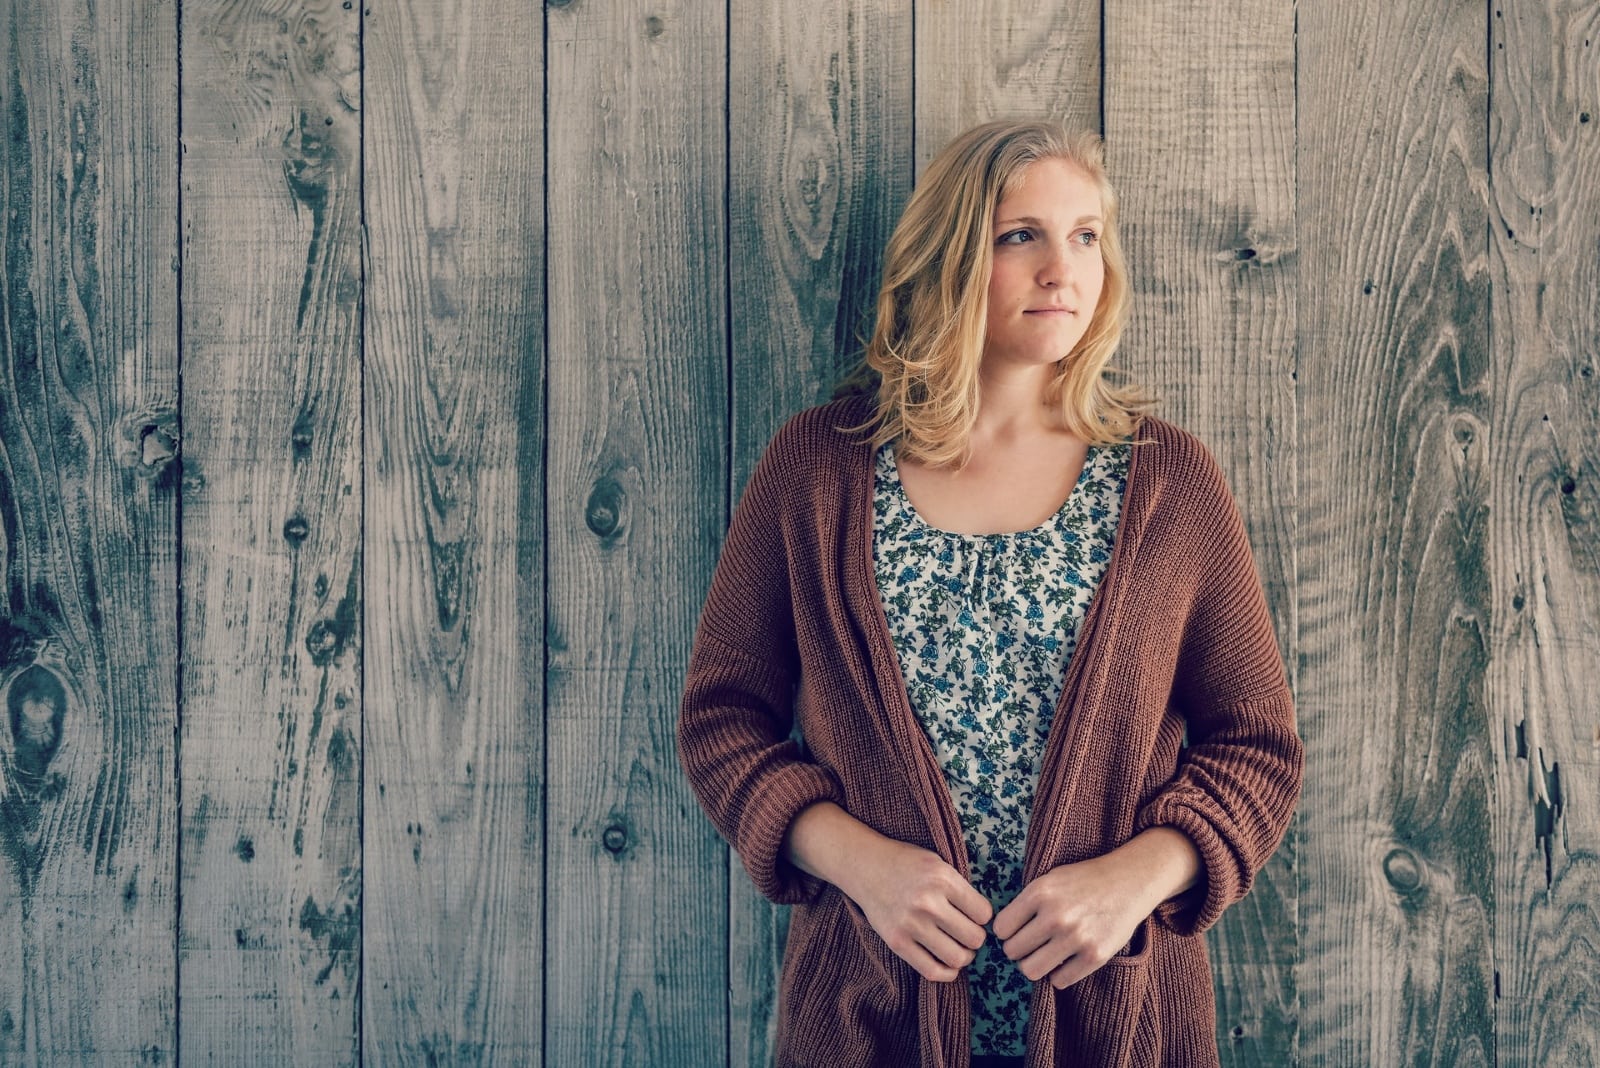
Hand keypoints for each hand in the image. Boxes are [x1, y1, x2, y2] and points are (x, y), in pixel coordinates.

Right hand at [838, 837, 993, 982]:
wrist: (865, 866)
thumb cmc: (906, 863)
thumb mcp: (938, 863)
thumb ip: (960, 888)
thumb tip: (986, 921)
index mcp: (942, 879)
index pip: (984, 913)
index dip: (983, 917)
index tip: (974, 915)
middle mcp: (928, 903)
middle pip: (974, 938)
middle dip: (975, 938)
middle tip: (967, 933)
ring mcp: (911, 925)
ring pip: (957, 958)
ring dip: (964, 956)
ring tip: (958, 947)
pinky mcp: (897, 942)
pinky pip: (932, 971)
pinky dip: (947, 973)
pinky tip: (947, 963)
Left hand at [992, 854, 1151, 988]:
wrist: (1128, 882)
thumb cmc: (1083, 881)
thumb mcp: (1049, 879)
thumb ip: (1026, 903)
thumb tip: (1000, 933)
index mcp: (1040, 892)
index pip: (1001, 928)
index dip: (1006, 931)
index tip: (1017, 930)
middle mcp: (1055, 916)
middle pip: (1012, 951)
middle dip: (1018, 949)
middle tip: (1030, 944)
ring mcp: (1076, 938)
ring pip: (1031, 970)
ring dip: (1034, 965)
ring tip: (1043, 955)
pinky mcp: (1095, 956)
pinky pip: (1059, 981)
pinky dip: (1058, 974)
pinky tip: (1065, 960)